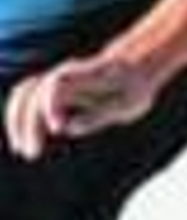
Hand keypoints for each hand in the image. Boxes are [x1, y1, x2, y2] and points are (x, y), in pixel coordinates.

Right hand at [4, 56, 158, 157]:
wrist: (134, 65)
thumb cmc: (133, 87)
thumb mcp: (126, 105)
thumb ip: (97, 116)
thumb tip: (67, 129)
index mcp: (87, 75)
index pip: (56, 83)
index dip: (51, 104)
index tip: (57, 129)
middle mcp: (67, 74)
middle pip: (34, 91)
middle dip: (28, 123)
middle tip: (32, 154)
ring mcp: (58, 79)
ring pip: (25, 92)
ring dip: (18, 121)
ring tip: (22, 150)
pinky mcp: (54, 88)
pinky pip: (27, 97)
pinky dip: (20, 117)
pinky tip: (23, 141)